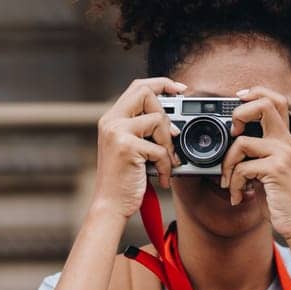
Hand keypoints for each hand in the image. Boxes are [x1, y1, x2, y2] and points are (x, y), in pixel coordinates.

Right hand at [91, 76, 183, 221]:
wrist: (110, 206)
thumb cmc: (123, 181)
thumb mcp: (130, 149)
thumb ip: (142, 131)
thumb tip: (171, 121)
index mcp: (111, 119)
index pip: (138, 86)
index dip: (161, 83)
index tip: (180, 90)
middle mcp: (111, 121)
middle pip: (146, 93)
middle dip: (166, 112)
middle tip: (173, 134)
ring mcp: (117, 132)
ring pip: (158, 119)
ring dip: (169, 144)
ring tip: (167, 162)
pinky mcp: (127, 147)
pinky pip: (160, 148)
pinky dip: (167, 165)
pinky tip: (162, 178)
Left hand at [221, 85, 290, 241]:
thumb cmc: (282, 198)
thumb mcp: (270, 170)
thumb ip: (257, 153)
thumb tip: (230, 143)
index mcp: (284, 139)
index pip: (276, 100)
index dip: (255, 92)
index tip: (237, 98)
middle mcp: (285, 142)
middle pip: (264, 105)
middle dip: (239, 113)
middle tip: (231, 133)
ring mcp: (282, 154)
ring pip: (241, 142)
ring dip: (227, 166)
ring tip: (228, 183)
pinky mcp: (276, 169)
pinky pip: (241, 168)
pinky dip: (233, 184)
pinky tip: (238, 196)